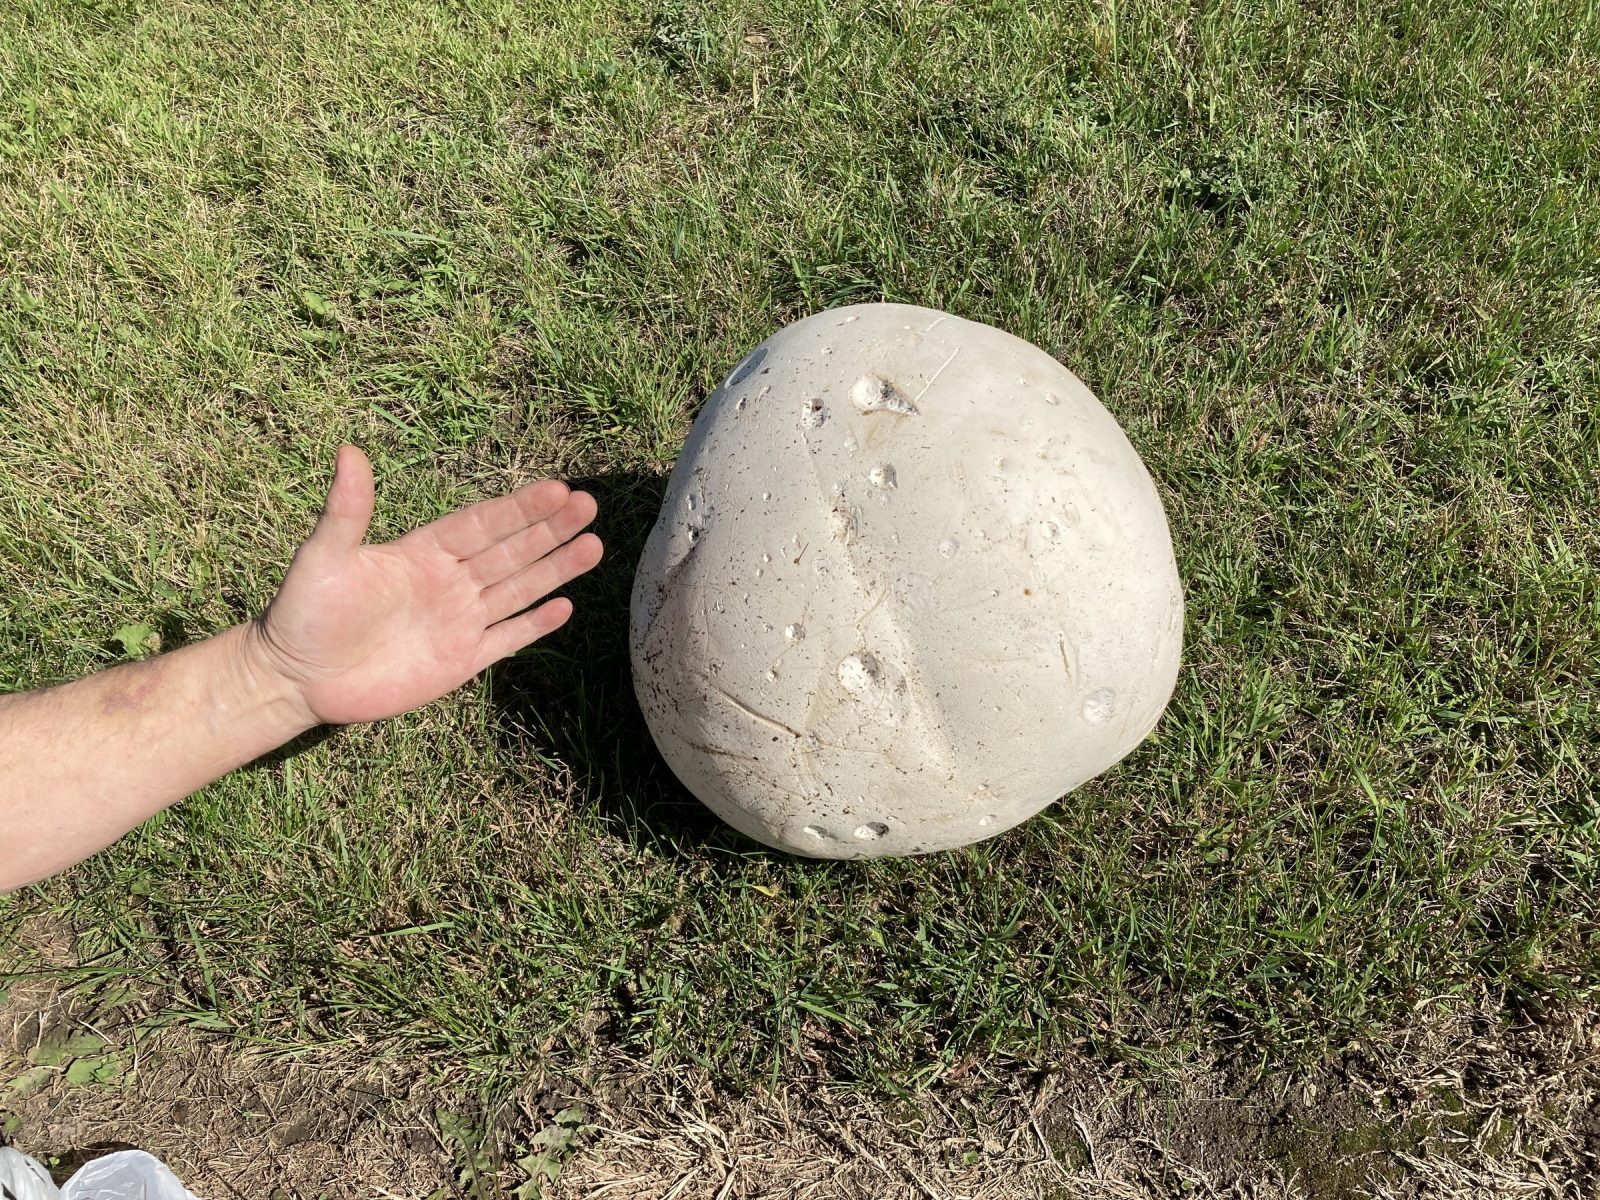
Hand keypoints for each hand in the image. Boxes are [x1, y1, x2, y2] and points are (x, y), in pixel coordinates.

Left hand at [248, 446, 602, 725]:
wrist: (296, 679)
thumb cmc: (303, 614)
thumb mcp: (323, 556)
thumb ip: (347, 509)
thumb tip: (349, 450)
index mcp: (422, 552)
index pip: (482, 524)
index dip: (519, 507)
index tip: (557, 488)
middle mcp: (448, 582)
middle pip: (510, 550)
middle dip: (550, 529)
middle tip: (589, 505)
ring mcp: (458, 621)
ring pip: (518, 589)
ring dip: (556, 568)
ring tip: (594, 545)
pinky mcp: (461, 661)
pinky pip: (507, 638)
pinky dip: (535, 624)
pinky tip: (564, 606)